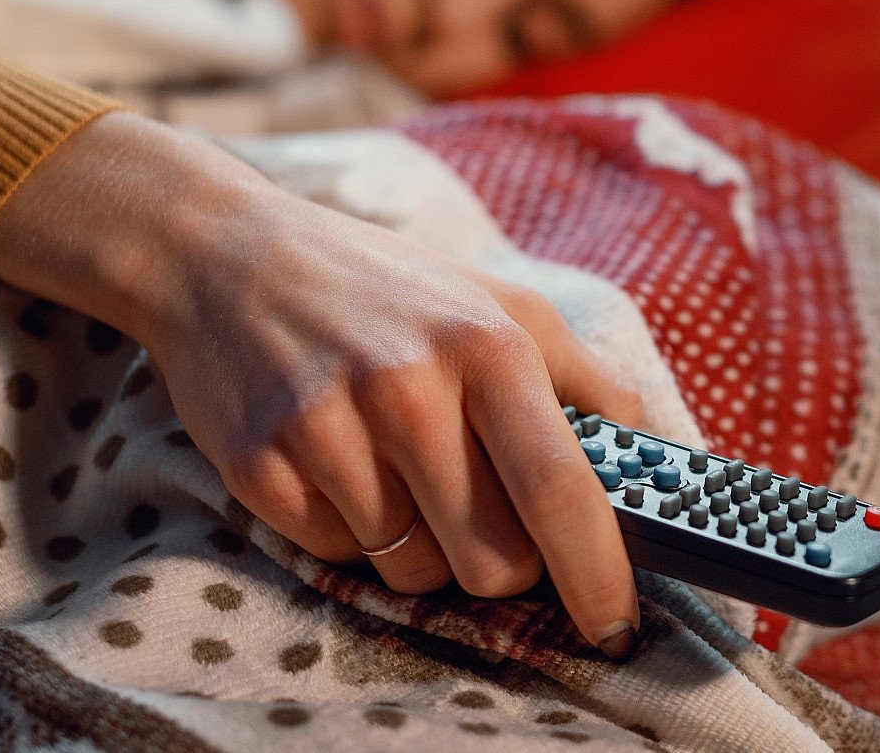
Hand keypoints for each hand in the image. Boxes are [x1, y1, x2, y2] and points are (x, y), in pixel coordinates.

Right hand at [0, 112, 645, 655]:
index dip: (597, 573)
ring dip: (420, 545)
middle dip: (502, 563)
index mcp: (487, 343)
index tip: (616, 625)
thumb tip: (653, 470)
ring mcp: (327, 428)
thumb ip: (587, 384)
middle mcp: (408, 386)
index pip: (560, 489)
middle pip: (492, 561)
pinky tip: (336, 461)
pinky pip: (338, 558)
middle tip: (482, 514)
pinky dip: (350, 530)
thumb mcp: (501, 304)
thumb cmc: (388, 291)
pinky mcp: (259, 466)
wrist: (226, 254)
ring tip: (395, 465)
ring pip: (414, 572)